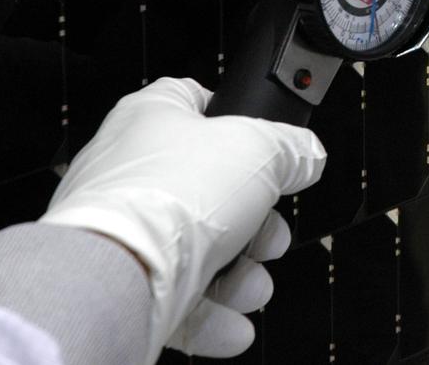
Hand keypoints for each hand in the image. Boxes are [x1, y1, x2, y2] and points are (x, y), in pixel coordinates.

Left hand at [40, 77, 326, 363]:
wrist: (121, 271)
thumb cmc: (171, 195)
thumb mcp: (261, 148)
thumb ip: (293, 148)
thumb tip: (308, 155)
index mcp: (152, 118)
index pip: (197, 103)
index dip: (238, 122)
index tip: (269, 146)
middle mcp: (131, 171)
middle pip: (211, 190)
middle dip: (255, 222)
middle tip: (272, 235)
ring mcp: (123, 229)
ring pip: (197, 249)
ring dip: (239, 275)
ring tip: (254, 286)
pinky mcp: (121, 280)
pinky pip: (176, 297)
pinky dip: (212, 314)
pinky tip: (235, 324)